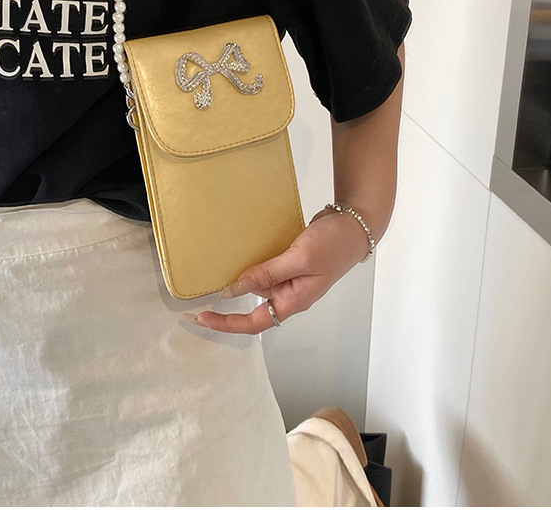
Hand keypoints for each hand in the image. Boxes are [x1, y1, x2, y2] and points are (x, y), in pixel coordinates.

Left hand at [187, 208, 371, 333]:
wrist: (354, 225)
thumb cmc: (334, 245)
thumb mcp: (300, 259)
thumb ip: (267, 274)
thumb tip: (232, 290)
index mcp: (293, 301)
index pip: (254, 322)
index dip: (226, 324)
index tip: (201, 317)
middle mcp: (288, 294)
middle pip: (251, 307)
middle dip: (226, 305)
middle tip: (197, 298)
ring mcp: (288, 279)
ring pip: (256, 284)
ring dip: (237, 279)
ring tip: (212, 270)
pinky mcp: (288, 263)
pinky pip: (264, 268)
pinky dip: (249, 263)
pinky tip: (237, 253)